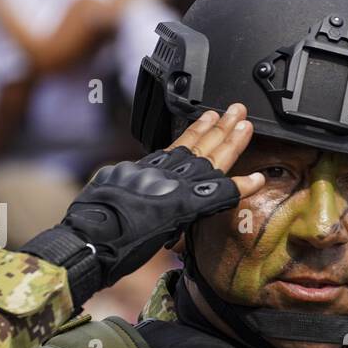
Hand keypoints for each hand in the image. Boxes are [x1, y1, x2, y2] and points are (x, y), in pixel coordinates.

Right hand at [25, 103, 262, 306]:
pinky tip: (258, 180)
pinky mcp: (183, 206)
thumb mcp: (110, 190)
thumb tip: (130, 177)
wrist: (90, 237)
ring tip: (247, 126)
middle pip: (198, 146)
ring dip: (232, 143)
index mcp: (146, 169)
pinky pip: (218, 195)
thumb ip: (130, 183)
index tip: (210, 117)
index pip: (178, 146)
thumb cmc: (93, 222)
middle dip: (220, 128)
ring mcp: (173, 187)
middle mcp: (162, 172)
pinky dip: (238, 188)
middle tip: (237, 110)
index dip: (197, 131)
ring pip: (210, 160)